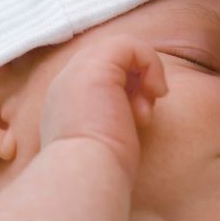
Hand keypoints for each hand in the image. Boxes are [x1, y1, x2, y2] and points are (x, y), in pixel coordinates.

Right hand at [40, 35, 166, 176]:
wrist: (83, 175)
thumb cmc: (97, 172)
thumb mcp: (103, 141)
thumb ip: (111, 119)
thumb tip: (138, 111)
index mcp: (65, 101)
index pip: (102, 77)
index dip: (127, 91)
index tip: (135, 120)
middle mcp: (67, 81)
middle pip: (113, 61)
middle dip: (137, 83)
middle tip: (143, 114)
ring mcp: (78, 70)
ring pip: (122, 50)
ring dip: (144, 77)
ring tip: (144, 110)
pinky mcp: (97, 64)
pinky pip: (132, 45)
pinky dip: (151, 65)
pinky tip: (154, 93)